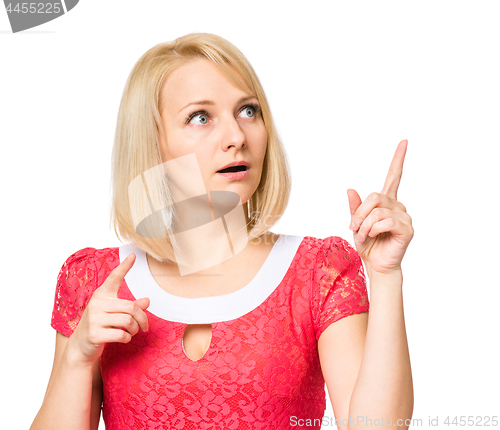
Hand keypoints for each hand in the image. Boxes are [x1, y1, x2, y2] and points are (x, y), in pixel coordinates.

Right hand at [66, 253, 149, 364]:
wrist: (80, 346)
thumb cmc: (100, 325)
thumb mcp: (114, 313)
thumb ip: (131, 306)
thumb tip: (147, 301)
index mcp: (102, 295)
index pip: (114, 278)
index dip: (124, 267)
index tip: (134, 255)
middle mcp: (96, 304)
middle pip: (131, 307)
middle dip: (142, 318)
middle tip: (145, 326)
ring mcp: (94, 319)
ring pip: (128, 321)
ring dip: (135, 329)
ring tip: (132, 331)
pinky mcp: (94, 334)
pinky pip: (121, 334)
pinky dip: (127, 338)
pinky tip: (124, 338)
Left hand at [347, 140, 413, 275]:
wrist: (376, 265)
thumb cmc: (368, 244)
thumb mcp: (355, 223)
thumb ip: (355, 207)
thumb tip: (350, 189)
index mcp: (386, 202)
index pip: (394, 176)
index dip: (398, 159)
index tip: (404, 141)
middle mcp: (398, 206)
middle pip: (374, 196)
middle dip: (359, 213)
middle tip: (354, 227)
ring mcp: (404, 217)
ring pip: (377, 210)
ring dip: (363, 225)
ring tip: (363, 236)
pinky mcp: (407, 229)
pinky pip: (386, 221)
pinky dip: (373, 229)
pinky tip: (373, 236)